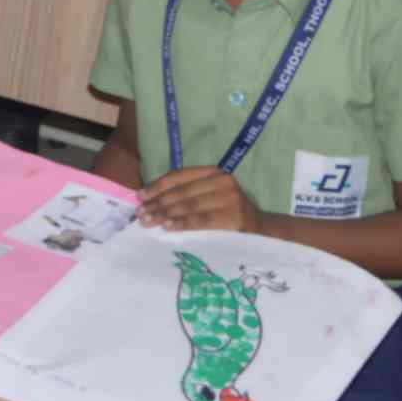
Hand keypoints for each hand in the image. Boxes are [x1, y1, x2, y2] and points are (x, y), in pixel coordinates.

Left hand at [139, 168, 263, 233]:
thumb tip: (150, 199)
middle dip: (158, 203)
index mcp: (214, 172)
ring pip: (189, 205)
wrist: (261, 228)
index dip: (158, 185)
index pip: (180, 176)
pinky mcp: (233, 217)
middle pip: (182, 191)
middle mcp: (222, 181)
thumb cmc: (228, 212)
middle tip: (141, 214)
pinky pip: (201, 220)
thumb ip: (187, 193)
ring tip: (149, 221)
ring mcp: (229, 198)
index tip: (140, 196)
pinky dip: (182, 223)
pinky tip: (168, 227)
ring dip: (165, 214)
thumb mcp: (209, 196)